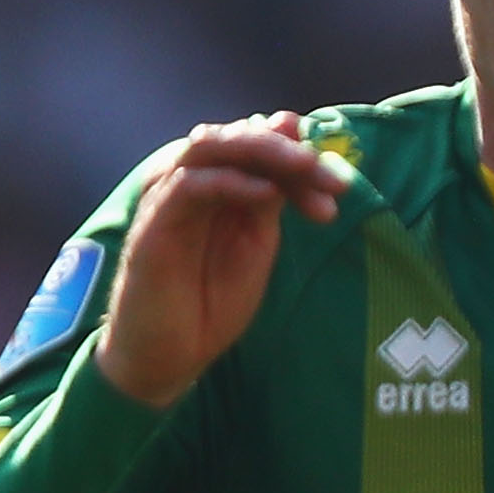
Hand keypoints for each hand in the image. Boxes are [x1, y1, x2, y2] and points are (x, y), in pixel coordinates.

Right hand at [95, 115, 347, 408]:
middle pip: (236, 138)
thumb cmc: (210, 300)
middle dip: (290, 151)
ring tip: (305, 168)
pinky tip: (266, 193)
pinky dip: (230, 182)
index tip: (340, 184)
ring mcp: (167, 199)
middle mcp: (189, 181)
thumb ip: (274, 199)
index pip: (258, 147)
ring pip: (209, 146)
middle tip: (333, 176)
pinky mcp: (153, 224)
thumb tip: (301, 151)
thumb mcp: (256, 243)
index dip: (301, 158)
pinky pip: (188, 186)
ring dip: (262, 152)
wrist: (169, 354)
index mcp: (216, 184)